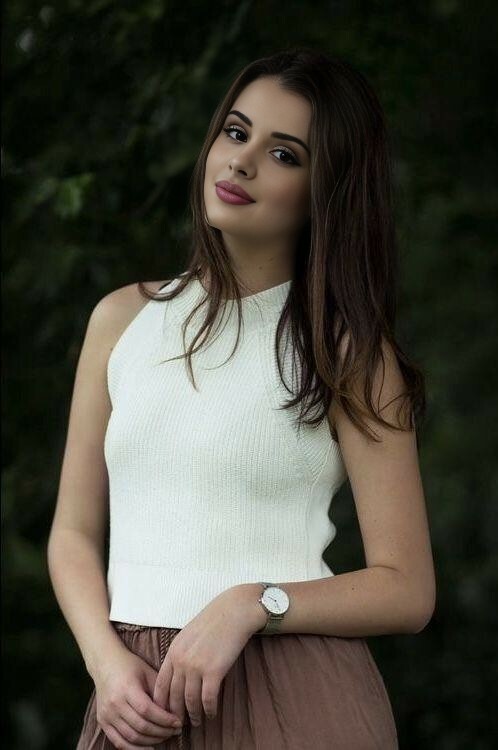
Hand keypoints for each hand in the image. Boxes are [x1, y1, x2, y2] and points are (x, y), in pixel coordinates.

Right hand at [92, 644, 183, 747]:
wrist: (105, 663)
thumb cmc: (130, 665)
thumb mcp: (147, 672)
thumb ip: (159, 691)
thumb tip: (174, 712)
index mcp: (126, 688)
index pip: (147, 710)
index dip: (164, 719)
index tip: (178, 722)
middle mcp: (114, 703)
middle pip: (141, 726)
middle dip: (162, 732)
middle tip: (175, 730)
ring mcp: (107, 715)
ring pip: (131, 737)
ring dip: (151, 741)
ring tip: (166, 736)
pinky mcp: (102, 722)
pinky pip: (119, 742)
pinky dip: (135, 749)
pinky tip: (150, 748)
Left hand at [153, 586, 261, 727]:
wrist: (234, 611)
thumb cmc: (214, 621)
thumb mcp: (188, 635)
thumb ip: (180, 653)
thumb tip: (178, 674)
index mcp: (173, 651)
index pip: (160, 684)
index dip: (161, 702)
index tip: (164, 713)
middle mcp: (181, 660)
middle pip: (173, 696)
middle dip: (175, 713)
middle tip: (179, 724)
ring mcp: (196, 666)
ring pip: (190, 700)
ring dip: (193, 715)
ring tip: (196, 722)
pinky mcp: (214, 671)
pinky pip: (208, 699)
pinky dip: (209, 710)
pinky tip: (211, 714)